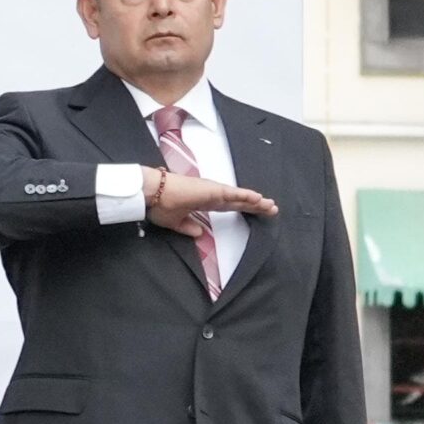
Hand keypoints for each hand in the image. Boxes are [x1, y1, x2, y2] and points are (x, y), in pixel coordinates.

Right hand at [144, 165, 278, 234]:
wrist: (151, 194)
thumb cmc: (159, 205)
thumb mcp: (174, 222)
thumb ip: (187, 227)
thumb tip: (199, 234)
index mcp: (203, 202)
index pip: (229, 206)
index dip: (243, 208)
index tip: (257, 211)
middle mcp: (211, 195)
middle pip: (239, 201)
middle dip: (255, 206)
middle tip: (272, 208)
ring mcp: (212, 191)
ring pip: (239, 197)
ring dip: (255, 201)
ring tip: (271, 205)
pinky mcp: (211, 190)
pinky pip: (232, 194)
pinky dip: (245, 195)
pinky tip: (258, 198)